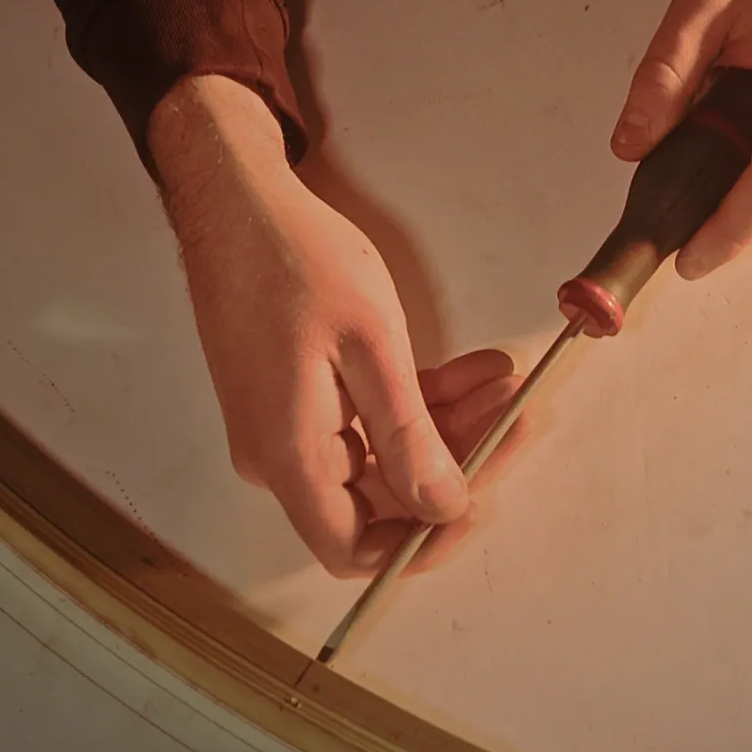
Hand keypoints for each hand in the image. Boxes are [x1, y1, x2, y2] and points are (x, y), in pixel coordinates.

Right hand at [152, 77, 518, 576]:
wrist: (236, 202)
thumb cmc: (293, 259)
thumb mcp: (371, 347)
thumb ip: (409, 436)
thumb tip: (443, 508)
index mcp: (288, 455)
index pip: (354, 548)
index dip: (422, 543)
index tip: (479, 500)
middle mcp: (279, 455)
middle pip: (380, 500)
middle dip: (456, 465)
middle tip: (516, 420)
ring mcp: (287, 427)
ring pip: (384, 457)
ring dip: (449, 427)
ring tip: (504, 384)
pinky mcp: (297, 399)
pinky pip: (366, 422)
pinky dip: (420, 401)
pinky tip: (472, 370)